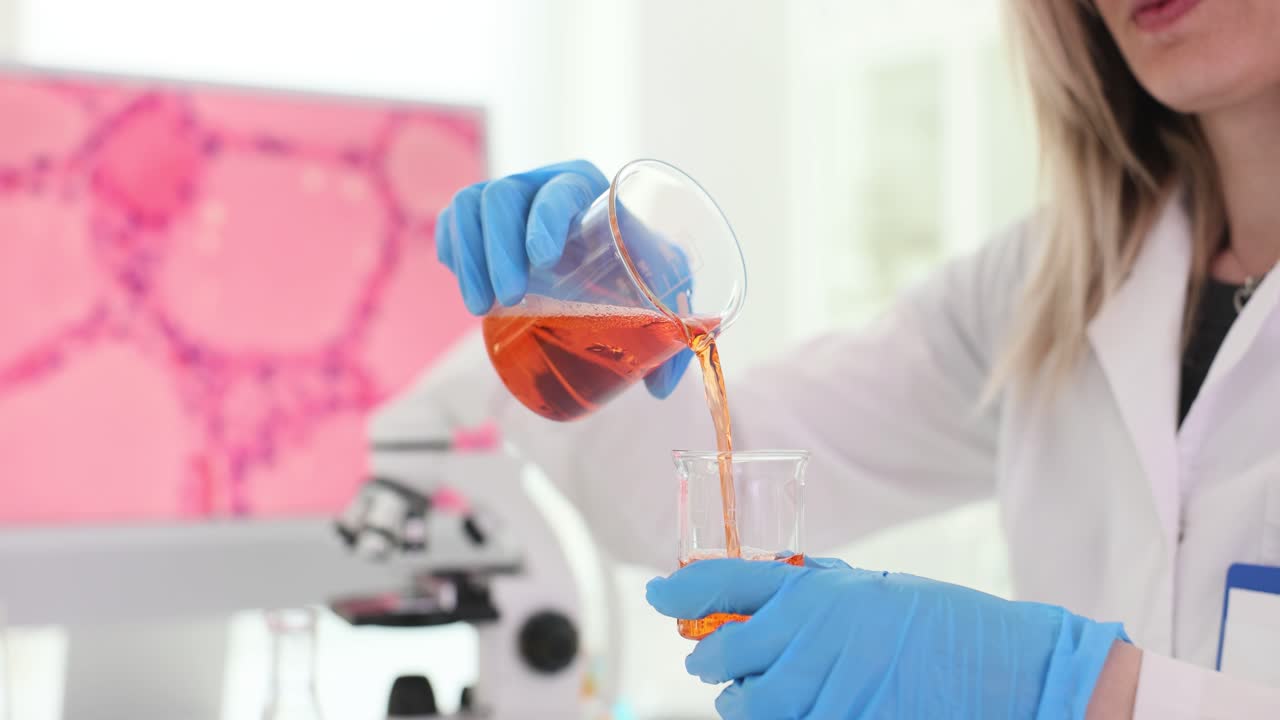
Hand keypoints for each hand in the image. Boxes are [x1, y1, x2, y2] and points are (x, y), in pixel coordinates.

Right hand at [435, 159, 689, 397]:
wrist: (609, 254)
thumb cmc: (639, 263)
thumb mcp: (665, 282)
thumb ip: (675, 326)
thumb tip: (660, 390)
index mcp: (587, 188)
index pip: (559, 190)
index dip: (546, 219)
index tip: (544, 260)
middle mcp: (542, 184)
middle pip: (503, 197)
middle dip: (498, 249)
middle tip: (507, 300)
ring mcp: (507, 199)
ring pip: (470, 208)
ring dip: (469, 257)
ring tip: (479, 307)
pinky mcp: (481, 221)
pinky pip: (453, 220)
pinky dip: (450, 245)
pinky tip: (456, 275)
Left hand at [646, 557, 1127, 719]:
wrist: (1001, 668)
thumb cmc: (936, 623)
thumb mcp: (865, 592)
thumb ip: (805, 596)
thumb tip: (750, 602)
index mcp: (812, 592)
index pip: (721, 583)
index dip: (679, 591)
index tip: (659, 596)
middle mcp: (808, 636)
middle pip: (720, 657)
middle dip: (715, 662)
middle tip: (722, 663)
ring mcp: (823, 688)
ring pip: (746, 706)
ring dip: (746, 702)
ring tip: (767, 694)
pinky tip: (805, 708)